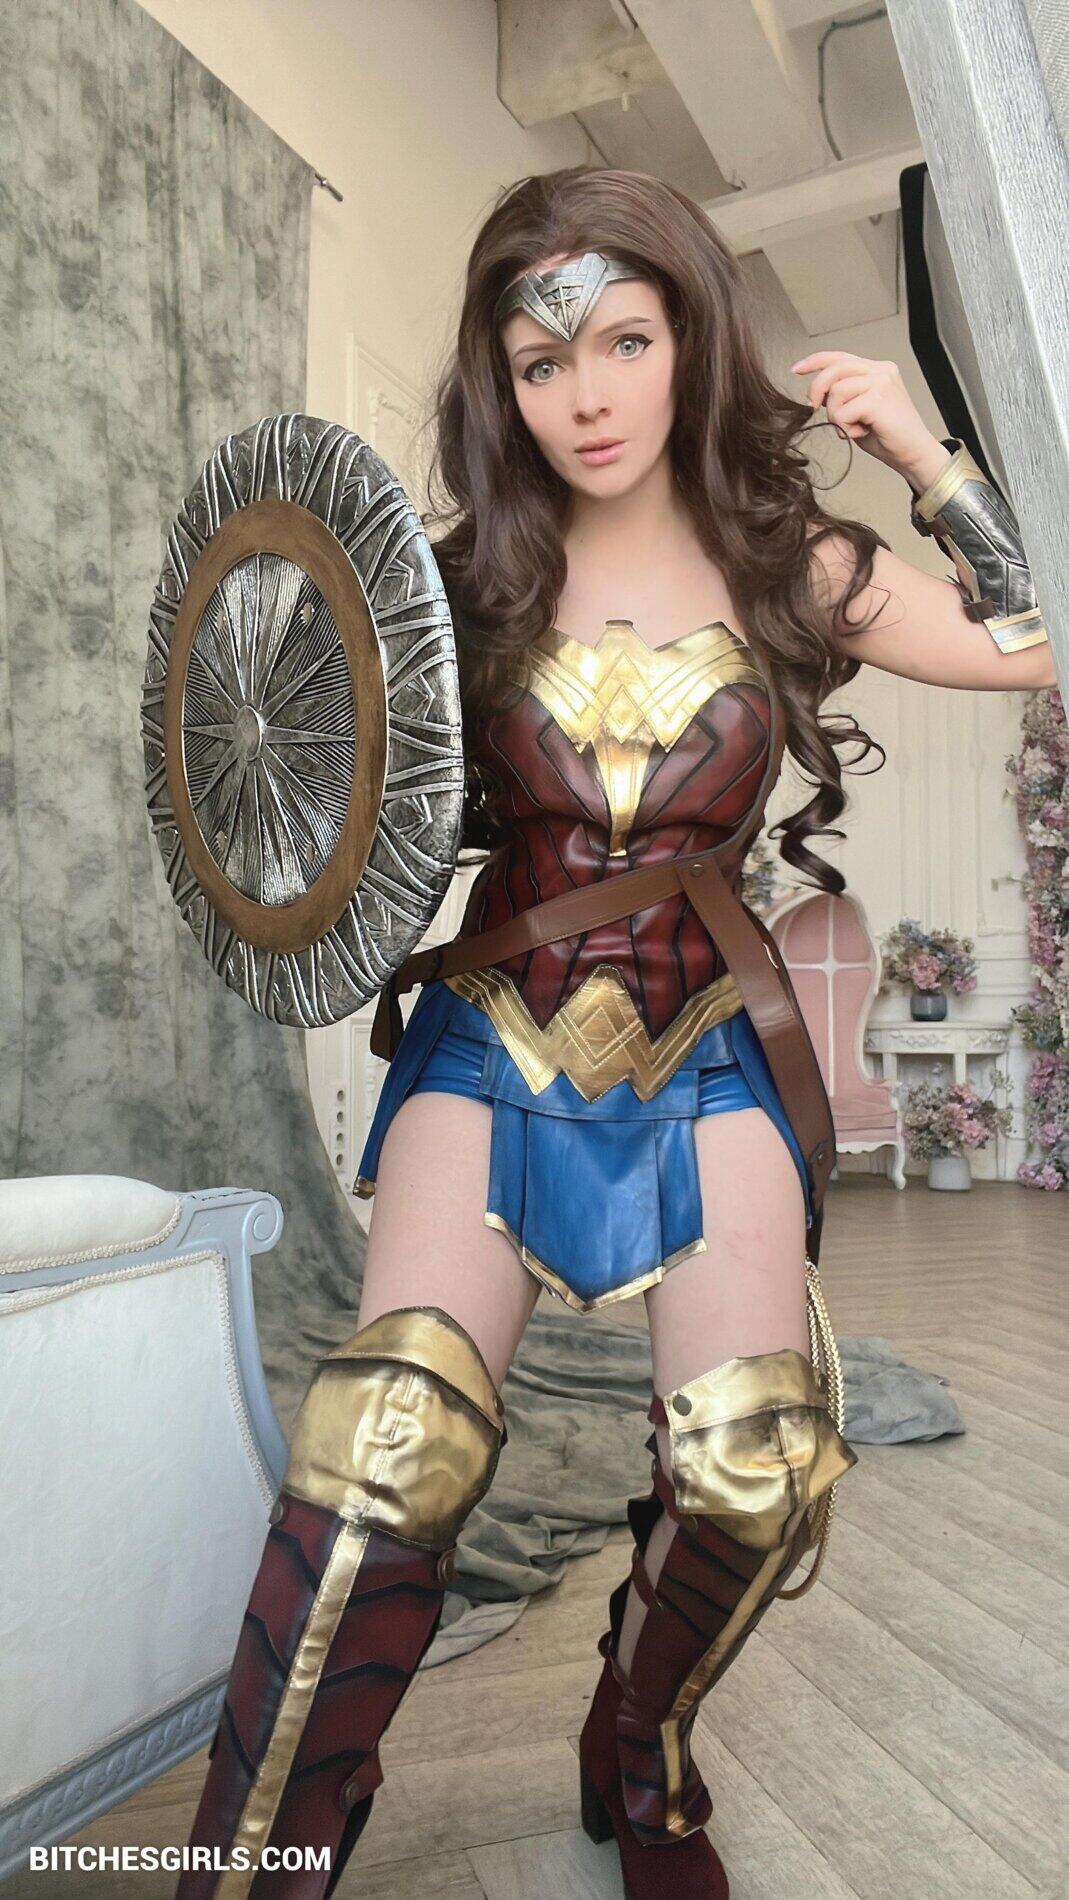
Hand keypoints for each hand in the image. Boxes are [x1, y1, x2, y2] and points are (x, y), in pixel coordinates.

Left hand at [790, 350, 945, 484]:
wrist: (913, 453)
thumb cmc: (888, 436)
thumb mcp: (859, 410)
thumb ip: (843, 397)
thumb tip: (817, 395)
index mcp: (877, 369)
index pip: (840, 357)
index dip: (816, 361)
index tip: (797, 369)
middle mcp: (880, 370)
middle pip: (834, 369)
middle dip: (817, 389)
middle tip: (813, 408)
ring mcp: (881, 382)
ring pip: (836, 392)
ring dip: (837, 416)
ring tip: (854, 427)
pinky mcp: (878, 399)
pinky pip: (843, 412)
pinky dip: (846, 428)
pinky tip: (862, 432)